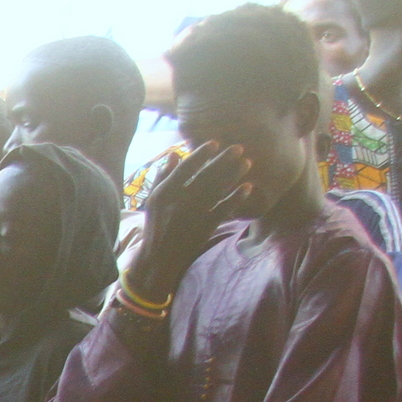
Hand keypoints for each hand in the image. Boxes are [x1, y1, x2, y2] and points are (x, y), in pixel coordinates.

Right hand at [129, 142, 252, 300]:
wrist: (159, 258)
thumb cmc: (156, 225)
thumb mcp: (153, 200)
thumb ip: (162, 177)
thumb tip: (174, 154)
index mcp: (165, 193)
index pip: (185, 168)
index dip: (201, 154)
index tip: (215, 143)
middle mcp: (180, 201)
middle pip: (205, 176)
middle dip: (223, 160)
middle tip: (239, 148)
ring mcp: (194, 215)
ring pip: (217, 190)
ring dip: (233, 175)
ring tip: (247, 162)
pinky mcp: (205, 227)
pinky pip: (224, 209)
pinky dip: (236, 198)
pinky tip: (248, 187)